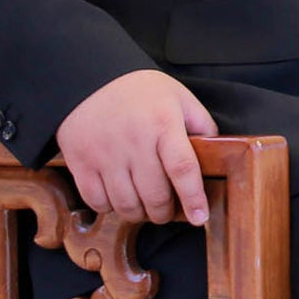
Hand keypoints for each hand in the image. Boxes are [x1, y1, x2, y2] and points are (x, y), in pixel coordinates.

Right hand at [54, 70, 217, 225]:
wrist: (89, 81)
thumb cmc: (140, 91)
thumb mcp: (179, 97)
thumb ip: (200, 124)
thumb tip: (217, 150)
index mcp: (164, 125)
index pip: (183, 169)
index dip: (194, 198)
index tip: (200, 217)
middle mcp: (135, 143)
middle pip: (155, 195)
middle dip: (165, 213)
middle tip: (168, 211)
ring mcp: (105, 155)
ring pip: (126, 205)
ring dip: (140, 214)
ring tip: (146, 207)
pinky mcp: (81, 164)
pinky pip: (98, 203)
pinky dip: (111, 208)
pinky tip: (120, 197)